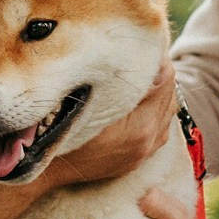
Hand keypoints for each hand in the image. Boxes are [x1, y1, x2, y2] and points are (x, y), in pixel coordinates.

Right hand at [42, 63, 177, 187]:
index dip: (158, 62)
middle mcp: (147, 142)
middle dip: (161, 78)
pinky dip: (154, 116)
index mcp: (141, 126)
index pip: (165, 83)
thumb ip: (123, 84)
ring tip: (144, 80)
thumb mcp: (91, 100)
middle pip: (169, 99)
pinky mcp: (135, 161)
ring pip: (165, 117)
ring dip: (159, 97)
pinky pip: (158, 133)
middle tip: (145, 60)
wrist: (49, 169)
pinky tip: (141, 106)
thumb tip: (149, 63)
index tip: (146, 48)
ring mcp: (142, 154)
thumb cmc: (64, 131)